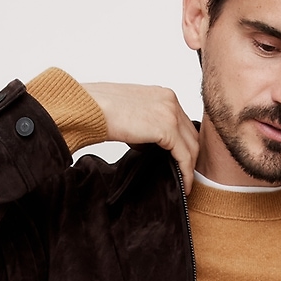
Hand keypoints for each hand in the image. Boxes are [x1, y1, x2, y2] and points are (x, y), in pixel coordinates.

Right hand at [83, 83, 198, 193]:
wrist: (88, 107)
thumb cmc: (98, 110)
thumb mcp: (130, 115)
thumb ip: (146, 127)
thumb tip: (149, 146)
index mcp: (161, 95)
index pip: (182, 123)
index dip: (184, 145)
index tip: (181, 163)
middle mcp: (169, 99)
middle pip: (191, 134)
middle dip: (190, 157)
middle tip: (186, 177)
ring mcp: (170, 112)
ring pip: (192, 145)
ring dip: (190, 167)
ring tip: (185, 185)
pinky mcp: (167, 128)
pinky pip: (184, 155)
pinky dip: (186, 172)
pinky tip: (184, 186)